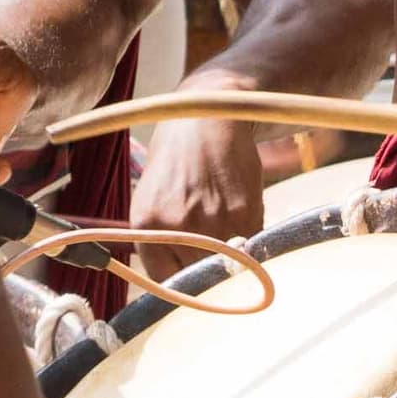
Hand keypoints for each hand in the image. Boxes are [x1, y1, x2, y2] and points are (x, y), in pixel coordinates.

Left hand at [130, 119, 268, 268]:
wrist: (209, 117)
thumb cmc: (178, 154)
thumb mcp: (153, 195)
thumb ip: (162, 235)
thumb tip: (180, 275)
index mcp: (146, 224)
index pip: (166, 280)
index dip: (183, 281)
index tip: (194, 278)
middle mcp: (176, 227)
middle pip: (198, 275)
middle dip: (208, 266)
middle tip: (214, 248)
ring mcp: (211, 222)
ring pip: (227, 263)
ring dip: (232, 253)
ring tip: (228, 225)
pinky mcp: (244, 213)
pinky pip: (250, 243)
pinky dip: (250, 235)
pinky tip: (242, 210)